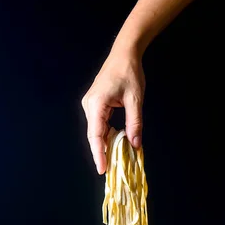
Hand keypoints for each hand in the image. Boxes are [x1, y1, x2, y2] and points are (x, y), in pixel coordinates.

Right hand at [81, 46, 145, 174]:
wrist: (124, 53)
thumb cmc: (130, 72)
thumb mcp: (135, 100)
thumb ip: (135, 123)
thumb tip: (135, 145)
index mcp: (97, 103)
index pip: (96, 135)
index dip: (99, 154)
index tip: (102, 169)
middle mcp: (89, 105)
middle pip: (93, 135)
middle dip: (101, 153)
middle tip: (108, 171)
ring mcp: (90, 104)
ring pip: (95, 131)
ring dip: (104, 144)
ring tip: (112, 160)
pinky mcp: (94, 103)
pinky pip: (98, 124)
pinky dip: (105, 135)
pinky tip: (113, 143)